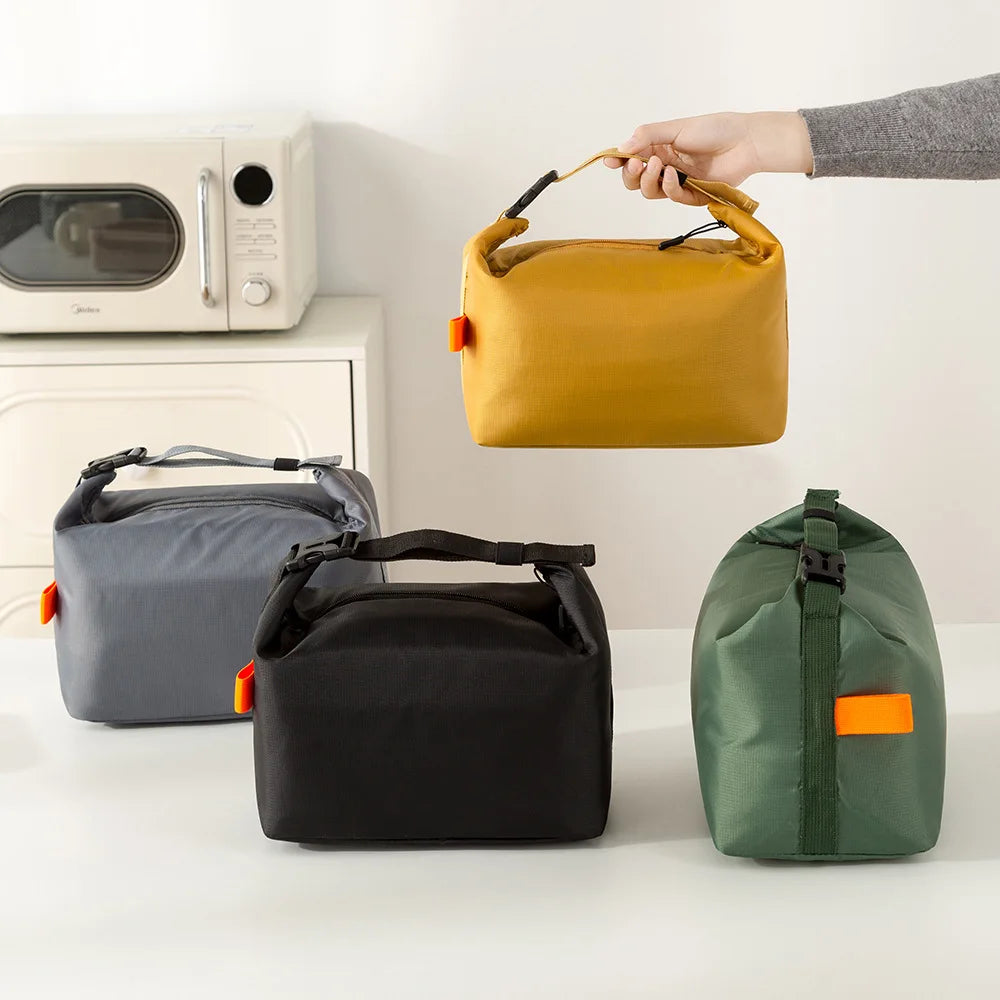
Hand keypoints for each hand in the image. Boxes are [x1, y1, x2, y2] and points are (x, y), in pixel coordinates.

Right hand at [604, 111, 813, 204]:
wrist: (744, 142)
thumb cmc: (714, 129)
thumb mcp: (676, 127)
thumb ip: (648, 136)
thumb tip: (622, 147)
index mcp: (659, 146)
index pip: (631, 158)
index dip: (618, 161)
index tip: (610, 160)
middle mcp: (665, 165)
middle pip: (635, 181)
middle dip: (631, 175)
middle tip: (635, 165)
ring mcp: (678, 181)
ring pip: (650, 192)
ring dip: (649, 181)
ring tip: (659, 166)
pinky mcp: (692, 194)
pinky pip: (672, 197)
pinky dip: (668, 187)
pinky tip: (673, 175)